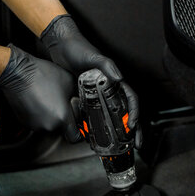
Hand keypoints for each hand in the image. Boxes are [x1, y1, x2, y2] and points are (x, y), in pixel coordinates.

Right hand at [0, 44, 80, 141]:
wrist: (18, 73)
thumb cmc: (41, 74)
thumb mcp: (69, 81)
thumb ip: (78, 96)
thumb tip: (82, 102)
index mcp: (62, 117)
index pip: (75, 136)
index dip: (78, 131)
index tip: (78, 126)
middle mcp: (49, 125)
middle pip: (62, 130)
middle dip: (64, 120)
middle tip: (62, 105)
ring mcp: (36, 125)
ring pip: (49, 126)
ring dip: (51, 117)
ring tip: (49, 100)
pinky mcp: (25, 122)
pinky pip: (38, 122)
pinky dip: (40, 115)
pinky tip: (40, 101)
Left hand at [41, 15, 140, 146]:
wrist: (59, 48)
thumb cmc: (78, 49)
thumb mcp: (94, 57)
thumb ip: (107, 66)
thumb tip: (120, 78)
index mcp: (114, 82)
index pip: (130, 100)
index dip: (134, 113)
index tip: (133, 125)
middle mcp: (108, 91)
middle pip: (124, 113)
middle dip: (133, 130)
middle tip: (135, 145)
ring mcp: (96, 97)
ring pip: (111, 118)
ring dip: (117, 134)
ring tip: (120, 148)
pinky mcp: (85, 100)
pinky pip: (94, 117)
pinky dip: (98, 129)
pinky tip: (97, 140)